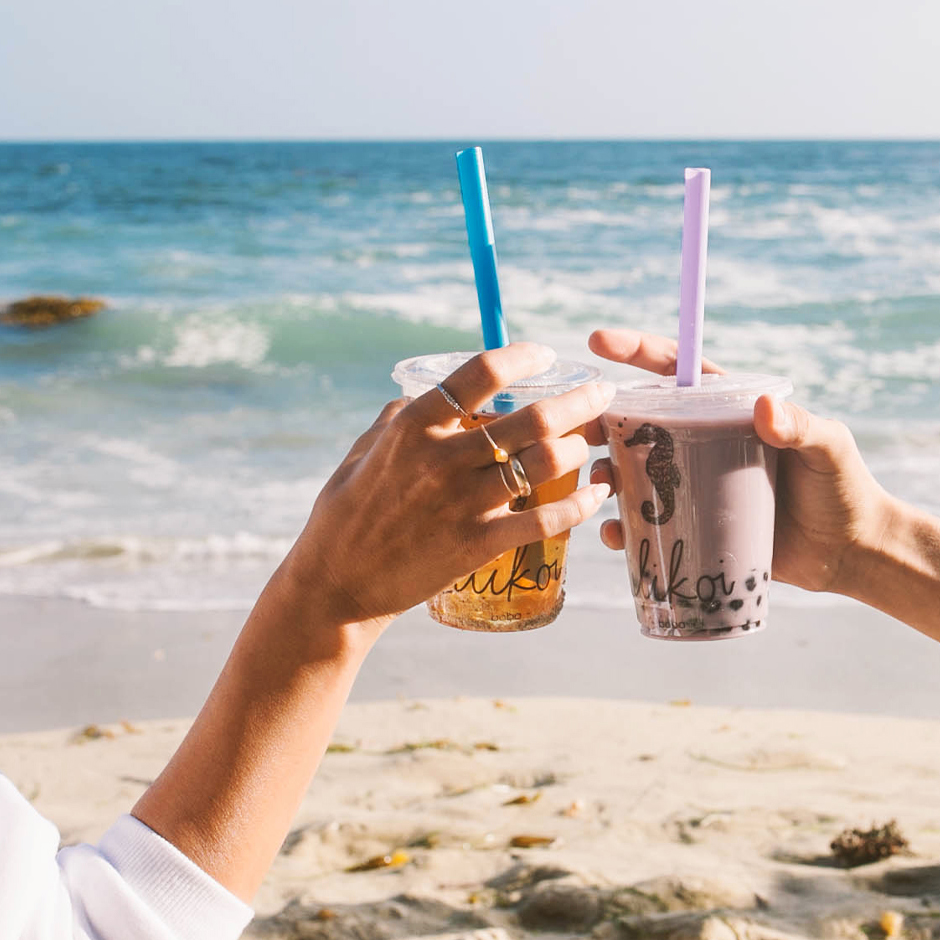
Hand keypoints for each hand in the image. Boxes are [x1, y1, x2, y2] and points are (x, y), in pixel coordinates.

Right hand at [271, 343, 614, 630]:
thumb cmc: (345, 515)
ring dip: (579, 447)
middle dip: (579, 399)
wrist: (337, 585)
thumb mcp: (363, 451)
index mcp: (413, 427)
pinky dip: (579, 503)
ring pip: (545, 461)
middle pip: (531, 416)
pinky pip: (546, 519)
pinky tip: (595, 494)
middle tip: (602, 392)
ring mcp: (464, 502)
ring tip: (589, 443)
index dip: (522, 357)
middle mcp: (443, 458)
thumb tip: (424, 393)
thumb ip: (398, 418)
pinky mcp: (479, 544)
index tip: (544, 354)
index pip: (481, 373)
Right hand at [586, 328, 891, 595]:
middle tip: (579, 429)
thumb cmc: (844, 488)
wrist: (852, 552)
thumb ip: (801, 425)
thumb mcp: (828, 448)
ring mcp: (698, 486)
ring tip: (595, 483)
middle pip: (643, 421)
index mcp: (732, 410)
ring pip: (636, 472)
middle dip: (604, 420)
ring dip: (605, 473)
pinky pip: (649, 523)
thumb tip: (764, 406)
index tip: (599, 340)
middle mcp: (707, 442)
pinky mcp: (697, 528)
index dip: (640, 352)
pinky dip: (623, 528)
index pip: (680, 372)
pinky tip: (613, 534)